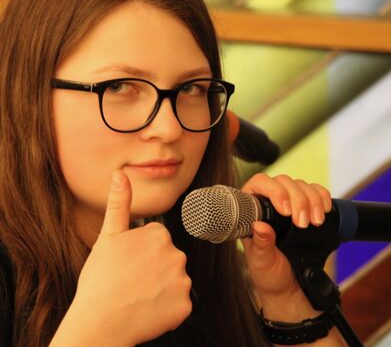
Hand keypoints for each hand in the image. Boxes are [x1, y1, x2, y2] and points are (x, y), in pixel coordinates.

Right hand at [52, 170, 191, 346]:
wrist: (99, 323)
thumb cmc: (100, 279)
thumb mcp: (108, 236)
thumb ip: (119, 203)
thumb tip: (119, 173)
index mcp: (159, 235)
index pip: (156, 241)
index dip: (140, 254)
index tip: (127, 264)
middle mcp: (177, 254)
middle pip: (167, 259)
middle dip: (153, 269)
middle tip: (131, 281)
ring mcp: (182, 281)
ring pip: (174, 281)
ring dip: (161, 288)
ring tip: (138, 297)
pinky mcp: (185, 306)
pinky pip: (179, 304)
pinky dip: (167, 309)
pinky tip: (148, 311)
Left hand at [241, 173, 331, 320]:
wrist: (291, 287)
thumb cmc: (269, 273)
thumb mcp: (262, 262)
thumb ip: (260, 244)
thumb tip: (259, 226)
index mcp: (252, 209)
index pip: (259, 184)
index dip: (274, 190)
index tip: (286, 211)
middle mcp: (269, 201)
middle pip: (284, 182)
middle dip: (298, 200)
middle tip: (303, 224)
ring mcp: (289, 202)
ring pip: (301, 185)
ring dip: (312, 201)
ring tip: (315, 223)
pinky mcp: (307, 207)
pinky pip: (317, 191)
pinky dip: (323, 197)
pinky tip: (324, 211)